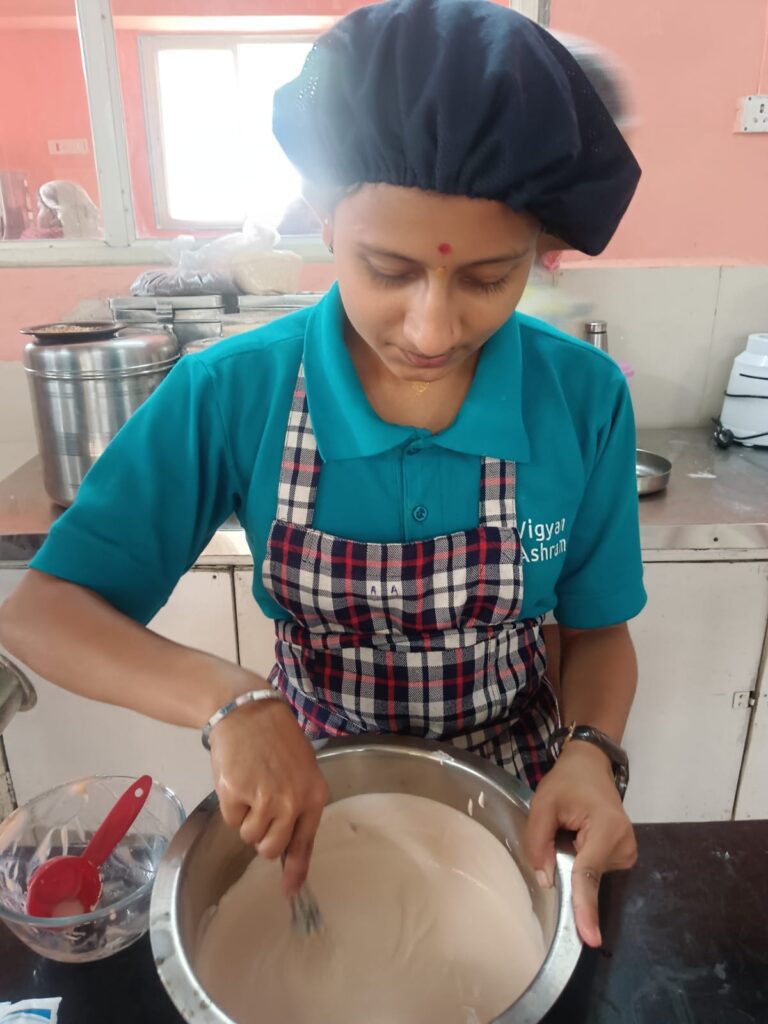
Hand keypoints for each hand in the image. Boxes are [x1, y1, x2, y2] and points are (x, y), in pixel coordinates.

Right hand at [209, 698, 328, 897]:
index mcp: (313, 795)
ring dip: (246, 819)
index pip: (305, 842)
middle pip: (271, 848)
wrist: (249, 713)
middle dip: (263, 836)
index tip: (289, 891)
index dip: (296, 869)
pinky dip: (231, 805)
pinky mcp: (237, 795)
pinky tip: (238, 779)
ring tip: (250, 786)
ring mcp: (264, 800)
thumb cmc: (277, 740)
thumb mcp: (301, 770)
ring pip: (249, 836)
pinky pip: (231, 820)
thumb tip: (287, 852)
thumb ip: (298, 806)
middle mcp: (292, 802)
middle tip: (260, 810)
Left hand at [524, 741, 636, 947]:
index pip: (589, 873)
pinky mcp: (624, 856)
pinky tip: (581, 836)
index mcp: (607, 828)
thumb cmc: (568, 781)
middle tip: (563, 826)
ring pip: (590, 875)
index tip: (590, 938)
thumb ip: (538, 840)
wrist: (591, 765)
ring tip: (573, 827)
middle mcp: (625, 844)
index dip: (585, 906)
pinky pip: (595, 870)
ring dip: (574, 858)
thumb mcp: (543, 802)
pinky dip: (582, 859)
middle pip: (587, 875)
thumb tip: (545, 880)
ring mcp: (628, 852)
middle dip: (566, 863)